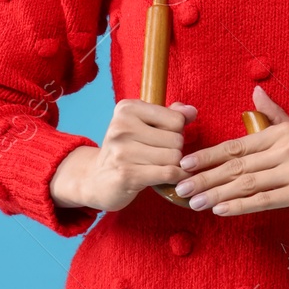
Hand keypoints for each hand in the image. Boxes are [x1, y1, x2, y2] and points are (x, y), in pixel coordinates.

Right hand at [49, 99, 196, 212]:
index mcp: (127, 108)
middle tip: (160, 155)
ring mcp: (123, 151)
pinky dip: (177, 177)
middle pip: (177, 139)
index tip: (162, 138)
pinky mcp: (127, 174)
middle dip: (175, 150)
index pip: (176, 119)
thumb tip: (191, 111)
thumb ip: (171, 115)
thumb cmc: (127, 149)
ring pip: (174, 158)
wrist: (96, 179)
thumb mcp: (145, 125)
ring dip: (173, 165)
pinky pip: (168, 173)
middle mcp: (122, 126)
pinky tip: (173, 178)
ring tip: (159, 166)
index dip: (176, 131)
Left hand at [173, 85, 288, 216]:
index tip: (185, 162)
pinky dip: (240, 205)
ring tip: (193, 202)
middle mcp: (284, 149)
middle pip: (236, 164)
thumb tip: (255, 91)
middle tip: (180, 186)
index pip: (236, 145)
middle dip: (205, 177)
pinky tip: (221, 210)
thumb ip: (275, 114)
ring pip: (246, 183)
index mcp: (280, 133)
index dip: (208, 154)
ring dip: (216, 194)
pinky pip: (264, 200)